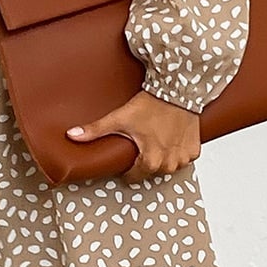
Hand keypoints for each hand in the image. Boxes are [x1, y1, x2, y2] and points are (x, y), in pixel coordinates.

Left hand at [66, 89, 200, 184]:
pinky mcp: (194, 149)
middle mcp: (169, 163)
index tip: (128, 155)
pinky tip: (170, 139)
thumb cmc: (151, 104)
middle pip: (151, 172)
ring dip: (162, 158)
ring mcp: (183, 157)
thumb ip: (95, 130)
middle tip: (141, 145)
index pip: (134, 177)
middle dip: (145, 162)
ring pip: (168, 167)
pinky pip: (184, 158)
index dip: (128, 167)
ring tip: (155, 141)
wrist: (178, 90)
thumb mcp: (120, 118)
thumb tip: (72, 135)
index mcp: (150, 162)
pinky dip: (177, 152)